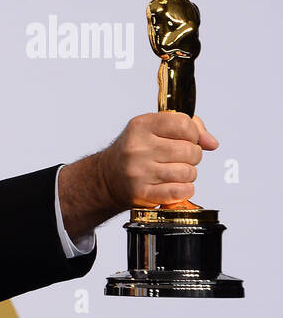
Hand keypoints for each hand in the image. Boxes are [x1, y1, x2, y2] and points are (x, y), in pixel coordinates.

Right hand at [100, 112, 217, 207]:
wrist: (107, 178)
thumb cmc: (135, 152)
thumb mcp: (153, 130)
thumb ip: (187, 127)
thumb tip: (211, 142)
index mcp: (141, 126)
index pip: (184, 124)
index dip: (193, 134)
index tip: (186, 139)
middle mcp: (137, 148)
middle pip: (190, 151)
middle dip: (192, 156)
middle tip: (179, 159)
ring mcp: (139, 172)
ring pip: (188, 172)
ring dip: (188, 174)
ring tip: (175, 173)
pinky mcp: (142, 193)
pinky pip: (181, 191)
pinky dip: (184, 190)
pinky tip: (174, 186)